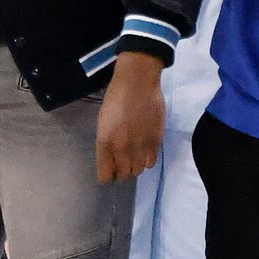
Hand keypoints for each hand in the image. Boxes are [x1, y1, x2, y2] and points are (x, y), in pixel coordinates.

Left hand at [95, 51, 165, 183]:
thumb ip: (106, 144)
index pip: (105, 175)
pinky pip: (151, 162)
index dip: (107, 175)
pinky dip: (147, 159)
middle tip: (122, 161)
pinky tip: (144, 149)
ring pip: (138, 171)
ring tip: (134, 154)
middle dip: (121, 171)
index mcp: (105, 143)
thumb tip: (111, 161)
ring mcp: (140, 146)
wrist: (137, 83)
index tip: (109, 170)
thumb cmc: (115, 99)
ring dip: (135, 165)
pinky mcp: (156, 141)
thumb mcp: (102, 123)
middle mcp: (122, 148)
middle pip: (123, 175)